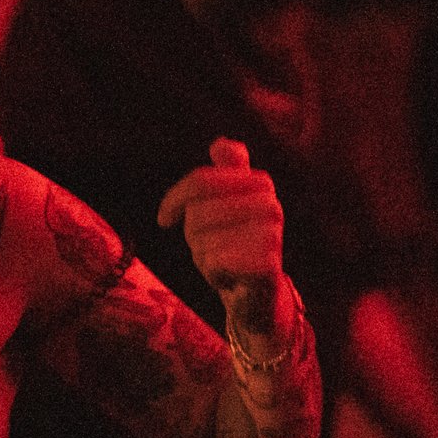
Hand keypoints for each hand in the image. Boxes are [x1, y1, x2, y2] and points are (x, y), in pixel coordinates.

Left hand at [157, 139, 290, 343]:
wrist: (259, 295)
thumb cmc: (234, 245)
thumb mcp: (223, 206)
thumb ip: (226, 172)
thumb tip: (221, 143)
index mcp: (260, 183)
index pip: (201, 181)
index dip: (175, 200)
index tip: (164, 219)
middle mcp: (271, 204)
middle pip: (198, 212)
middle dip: (193, 236)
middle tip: (211, 248)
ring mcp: (273, 235)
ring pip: (204, 240)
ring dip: (203, 257)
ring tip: (222, 263)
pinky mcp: (268, 265)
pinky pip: (217, 262)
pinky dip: (213, 274)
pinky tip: (229, 278)